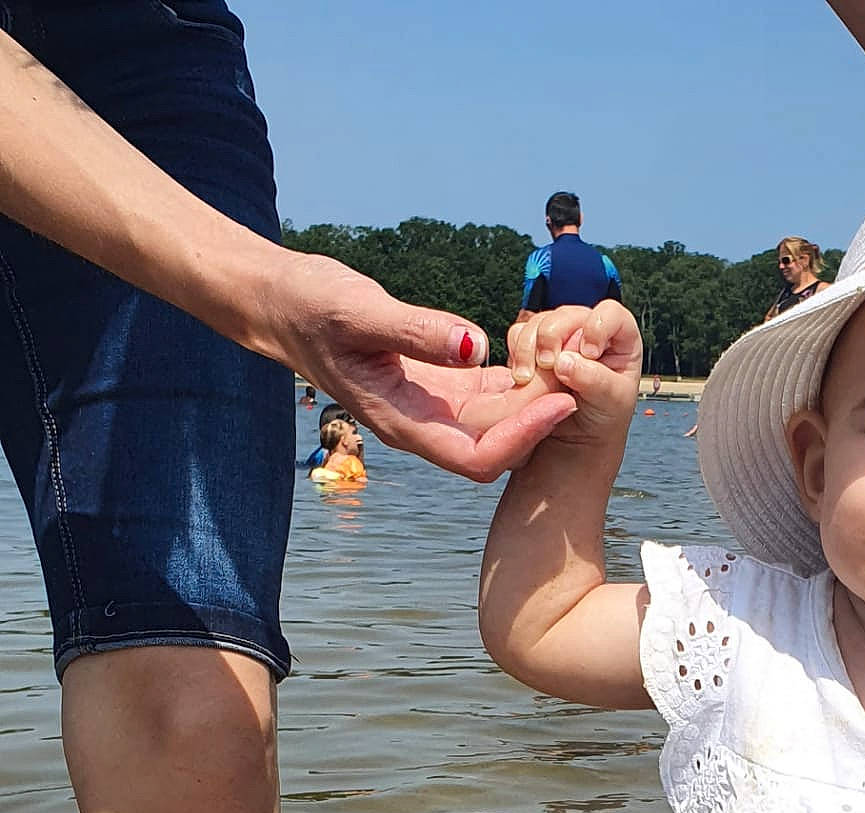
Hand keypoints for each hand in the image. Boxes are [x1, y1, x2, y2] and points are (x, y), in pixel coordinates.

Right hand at [258, 251, 577, 481]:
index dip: (523, 437)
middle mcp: (423, 426)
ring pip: (498, 419)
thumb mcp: (361, 310)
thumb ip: (416, 330)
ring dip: (534, 398)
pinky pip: (488, 392)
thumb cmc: (311, 306)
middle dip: (540, 417)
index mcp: (404, 423)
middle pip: (498, 443)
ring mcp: (432, 407)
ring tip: (573, 360)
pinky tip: (543, 349)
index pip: (478, 456)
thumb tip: (473, 344)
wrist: (281, 303)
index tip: (563, 402)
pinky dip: (516, 377)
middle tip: (583, 375)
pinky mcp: (437, 383)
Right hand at [506, 301, 644, 449]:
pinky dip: (516, 353)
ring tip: (528, 378)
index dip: (597, 326)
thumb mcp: (611, 403)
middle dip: (552, 337)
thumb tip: (564, 361)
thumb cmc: (605, 417)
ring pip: (538, 323)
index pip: (610, 313)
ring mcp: (560, 338)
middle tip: (549, 366)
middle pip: (566, 315)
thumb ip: (594, 380)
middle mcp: (588, 332)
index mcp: (618, 339)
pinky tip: (522, 376)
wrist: (579, 440)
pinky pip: (519, 335)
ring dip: (528, 348)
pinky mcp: (536, 347)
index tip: (589, 353)